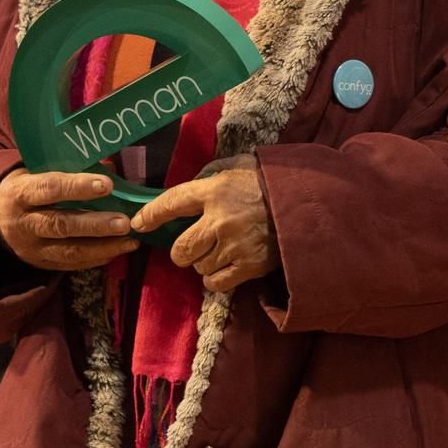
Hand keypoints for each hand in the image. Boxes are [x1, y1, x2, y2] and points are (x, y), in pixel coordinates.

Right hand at [0, 168, 139, 270]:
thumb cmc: (25, 186)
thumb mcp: (36, 170)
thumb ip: (69, 169)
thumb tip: (111, 167)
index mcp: (20, 193)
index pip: (49, 189)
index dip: (78, 187)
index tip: (107, 185)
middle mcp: (23, 223)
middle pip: (60, 225)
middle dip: (95, 225)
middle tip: (124, 222)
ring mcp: (30, 248)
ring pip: (67, 251)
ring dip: (101, 248)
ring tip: (129, 241)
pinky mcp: (38, 264)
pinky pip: (68, 265)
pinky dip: (94, 260)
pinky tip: (115, 252)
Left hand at [129, 155, 278, 292]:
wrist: (308, 205)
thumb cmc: (271, 182)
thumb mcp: (240, 164)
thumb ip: (212, 173)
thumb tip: (191, 184)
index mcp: (216, 190)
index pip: (172, 202)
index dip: (151, 214)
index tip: (138, 224)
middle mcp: (220, 220)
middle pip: (180, 249)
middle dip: (182, 250)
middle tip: (194, 245)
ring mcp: (234, 246)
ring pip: (198, 266)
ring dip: (205, 261)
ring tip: (223, 250)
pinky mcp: (248, 266)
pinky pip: (215, 282)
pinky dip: (216, 278)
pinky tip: (227, 266)